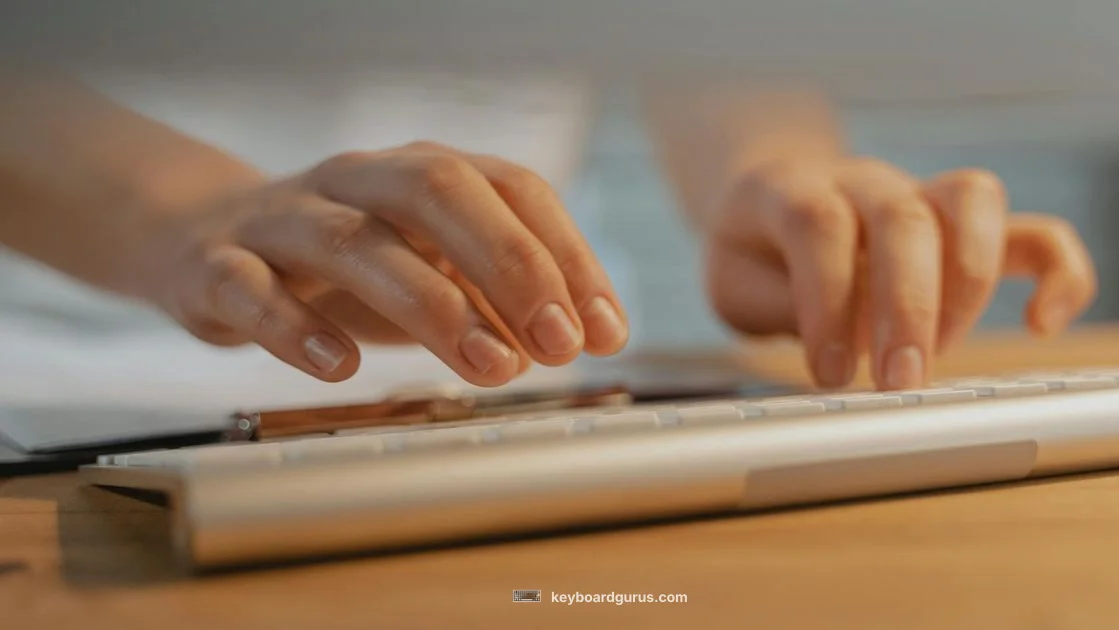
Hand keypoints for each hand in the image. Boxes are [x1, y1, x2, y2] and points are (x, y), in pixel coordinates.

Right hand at [135, 142, 629, 385]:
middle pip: (439, 191)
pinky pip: (250, 288)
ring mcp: (285, 218)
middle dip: (510, 264)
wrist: (203, 241)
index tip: (605, 331)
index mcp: (422, 172)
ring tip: (490, 367)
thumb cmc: (344, 265)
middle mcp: (358, 180)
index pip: (513, 189)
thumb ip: (496, 299)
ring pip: (355, 239)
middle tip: (558, 342)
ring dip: (432, 304)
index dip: (567, 256)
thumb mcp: (431, 271)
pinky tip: (342, 366)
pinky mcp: (218, 265)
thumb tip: (576, 337)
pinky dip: (296, 328)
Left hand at [704, 158, 1096, 389]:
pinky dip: (1057, 272)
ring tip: (942, 353)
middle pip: (903, 215)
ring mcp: (921, 195)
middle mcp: (864, 181)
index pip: (820, 222)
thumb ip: (779, 306)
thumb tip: (838, 348)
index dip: (828, 299)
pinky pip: (1034, 231)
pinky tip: (1042, 323)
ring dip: (968, 284)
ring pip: (974, 199)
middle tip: (900, 381)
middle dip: (909, 306)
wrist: (779, 201)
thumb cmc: (759, 254)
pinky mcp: (968, 228)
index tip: (830, 373)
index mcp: (791, 188)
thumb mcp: (735, 285)